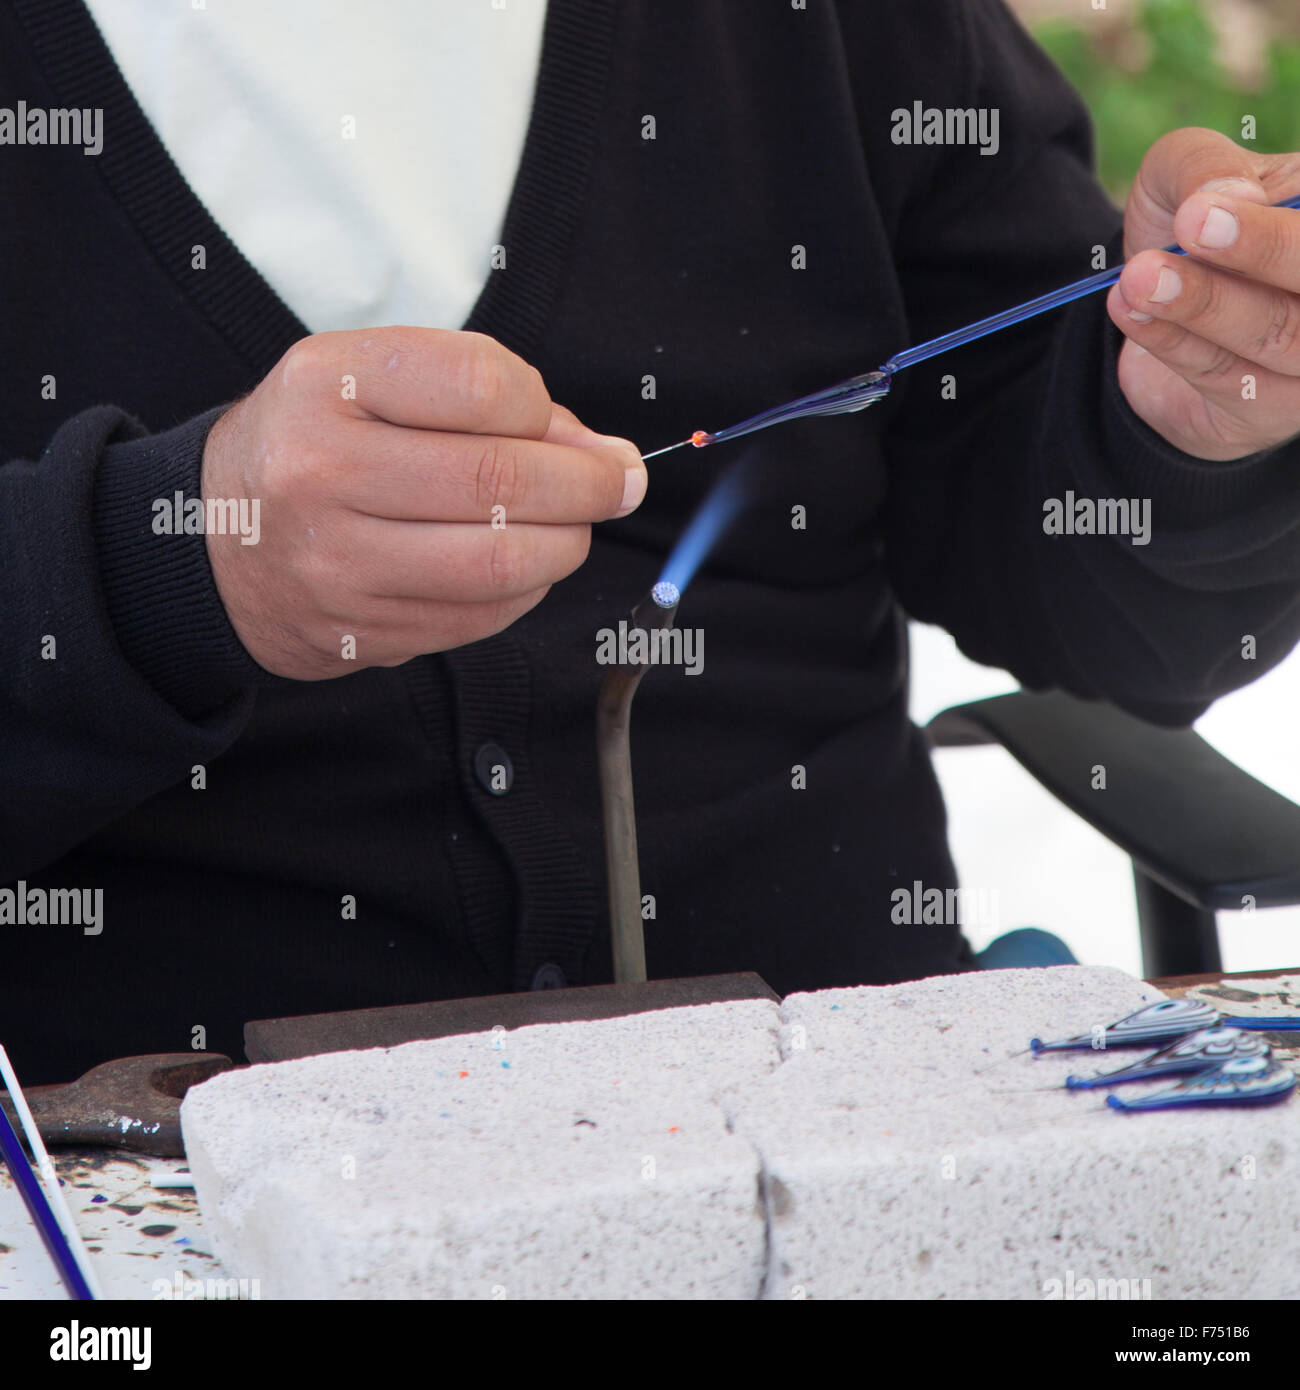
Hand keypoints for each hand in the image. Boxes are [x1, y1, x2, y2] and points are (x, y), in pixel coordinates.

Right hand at [202, 327, 645, 679]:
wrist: (215, 544)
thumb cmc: (314, 445)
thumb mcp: (371, 382)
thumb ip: (484, 397)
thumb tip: (604, 454)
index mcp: (326, 385)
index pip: (481, 385)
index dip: (545, 409)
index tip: (563, 426)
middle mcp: (322, 473)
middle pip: (502, 481)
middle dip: (589, 484)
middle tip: (619, 482)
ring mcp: (340, 564)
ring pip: (505, 561)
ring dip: (569, 543)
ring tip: (574, 525)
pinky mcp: (363, 631)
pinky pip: (484, 615)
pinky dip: (528, 589)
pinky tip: (523, 564)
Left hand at [1107, 127, 1299, 459]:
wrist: (1155, 309)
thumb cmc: (1186, 226)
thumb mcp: (1182, 176)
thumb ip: (1203, 168)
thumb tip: (1230, 195)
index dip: (1271, 227)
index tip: (1203, 208)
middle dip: (1259, 251)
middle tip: (1190, 227)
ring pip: (1276, 333)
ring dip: (1204, 305)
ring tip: (1141, 278)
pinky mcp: (1273, 409)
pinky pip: (1226, 376)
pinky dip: (1174, 341)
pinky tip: (1129, 310)